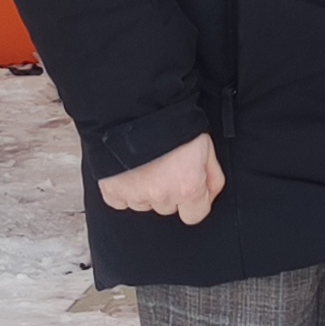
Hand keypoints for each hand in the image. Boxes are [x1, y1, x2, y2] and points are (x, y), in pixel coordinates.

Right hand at [98, 132, 224, 224]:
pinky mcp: (112, 191)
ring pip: (144, 204)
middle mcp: (162, 196)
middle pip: (168, 208)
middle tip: (164, 167)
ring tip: (145, 165)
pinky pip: (120, 201)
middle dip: (168, 191)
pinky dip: (123, 190)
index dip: (193, 203)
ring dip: (145, 190)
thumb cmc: (173, 124)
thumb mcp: (205, 146)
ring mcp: (135, 195)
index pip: (194, 216)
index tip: (188, 189)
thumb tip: (209, 193)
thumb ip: (212, 176)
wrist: (135, 109)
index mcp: (188, 188)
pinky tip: (127, 172)